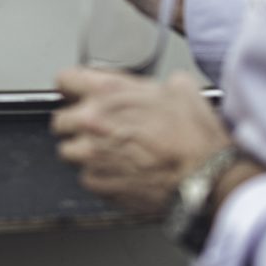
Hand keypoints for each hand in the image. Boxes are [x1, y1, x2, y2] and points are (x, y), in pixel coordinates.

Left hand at [50, 69, 233, 215]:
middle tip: (98, 127)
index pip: (65, 80)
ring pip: (68, 151)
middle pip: (60, 120)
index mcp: (109, 92)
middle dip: (75, 123)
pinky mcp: (98, 184)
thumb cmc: (195, 137)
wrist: (205, 177)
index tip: (76, 93)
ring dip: (84, 151)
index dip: (73, 87)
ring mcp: (92, 156)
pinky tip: (120, 172)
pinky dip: (99, 176)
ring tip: (109, 152)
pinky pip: (86, 178)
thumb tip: (158, 88)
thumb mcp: (181, 88)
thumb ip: (156, 83)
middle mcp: (93, 122)